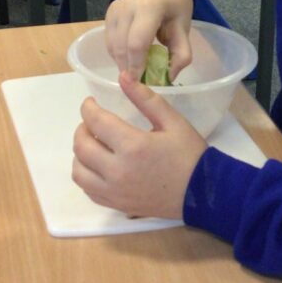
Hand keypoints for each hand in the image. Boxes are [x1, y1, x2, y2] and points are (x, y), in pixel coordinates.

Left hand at [72, 71, 207, 217]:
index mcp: (133, 146)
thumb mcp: (172, 121)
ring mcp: (114, 191)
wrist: (202, 192)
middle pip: (81, 146)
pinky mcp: (116, 205)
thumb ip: (145, 98)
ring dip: (80, 154)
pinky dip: (86, 176)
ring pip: (78, 171)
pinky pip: (88, 190)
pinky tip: (98, 166)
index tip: (91, 103)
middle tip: (93, 122)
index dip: (88, 108)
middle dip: (82, 128)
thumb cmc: (189, 154)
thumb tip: (122, 77)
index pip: (96, 121)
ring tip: (94, 145)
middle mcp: (117, 171)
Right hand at [105, 0, 192, 78]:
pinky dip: (118, 53)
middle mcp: (126, 7)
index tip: (139, 84)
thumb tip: (169, 77)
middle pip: (121, 47)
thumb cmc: (175, 6)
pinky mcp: (108, 13)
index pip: (137, 43)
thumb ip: (181, 54)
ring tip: (136, 71)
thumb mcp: (184, 28)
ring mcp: (115, 9)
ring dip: (122, 62)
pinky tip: (130, 58)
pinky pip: (109, 40)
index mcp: (149, 8)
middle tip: (138, 83)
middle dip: (128, 68)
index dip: (136, 65)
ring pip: (112, 46)